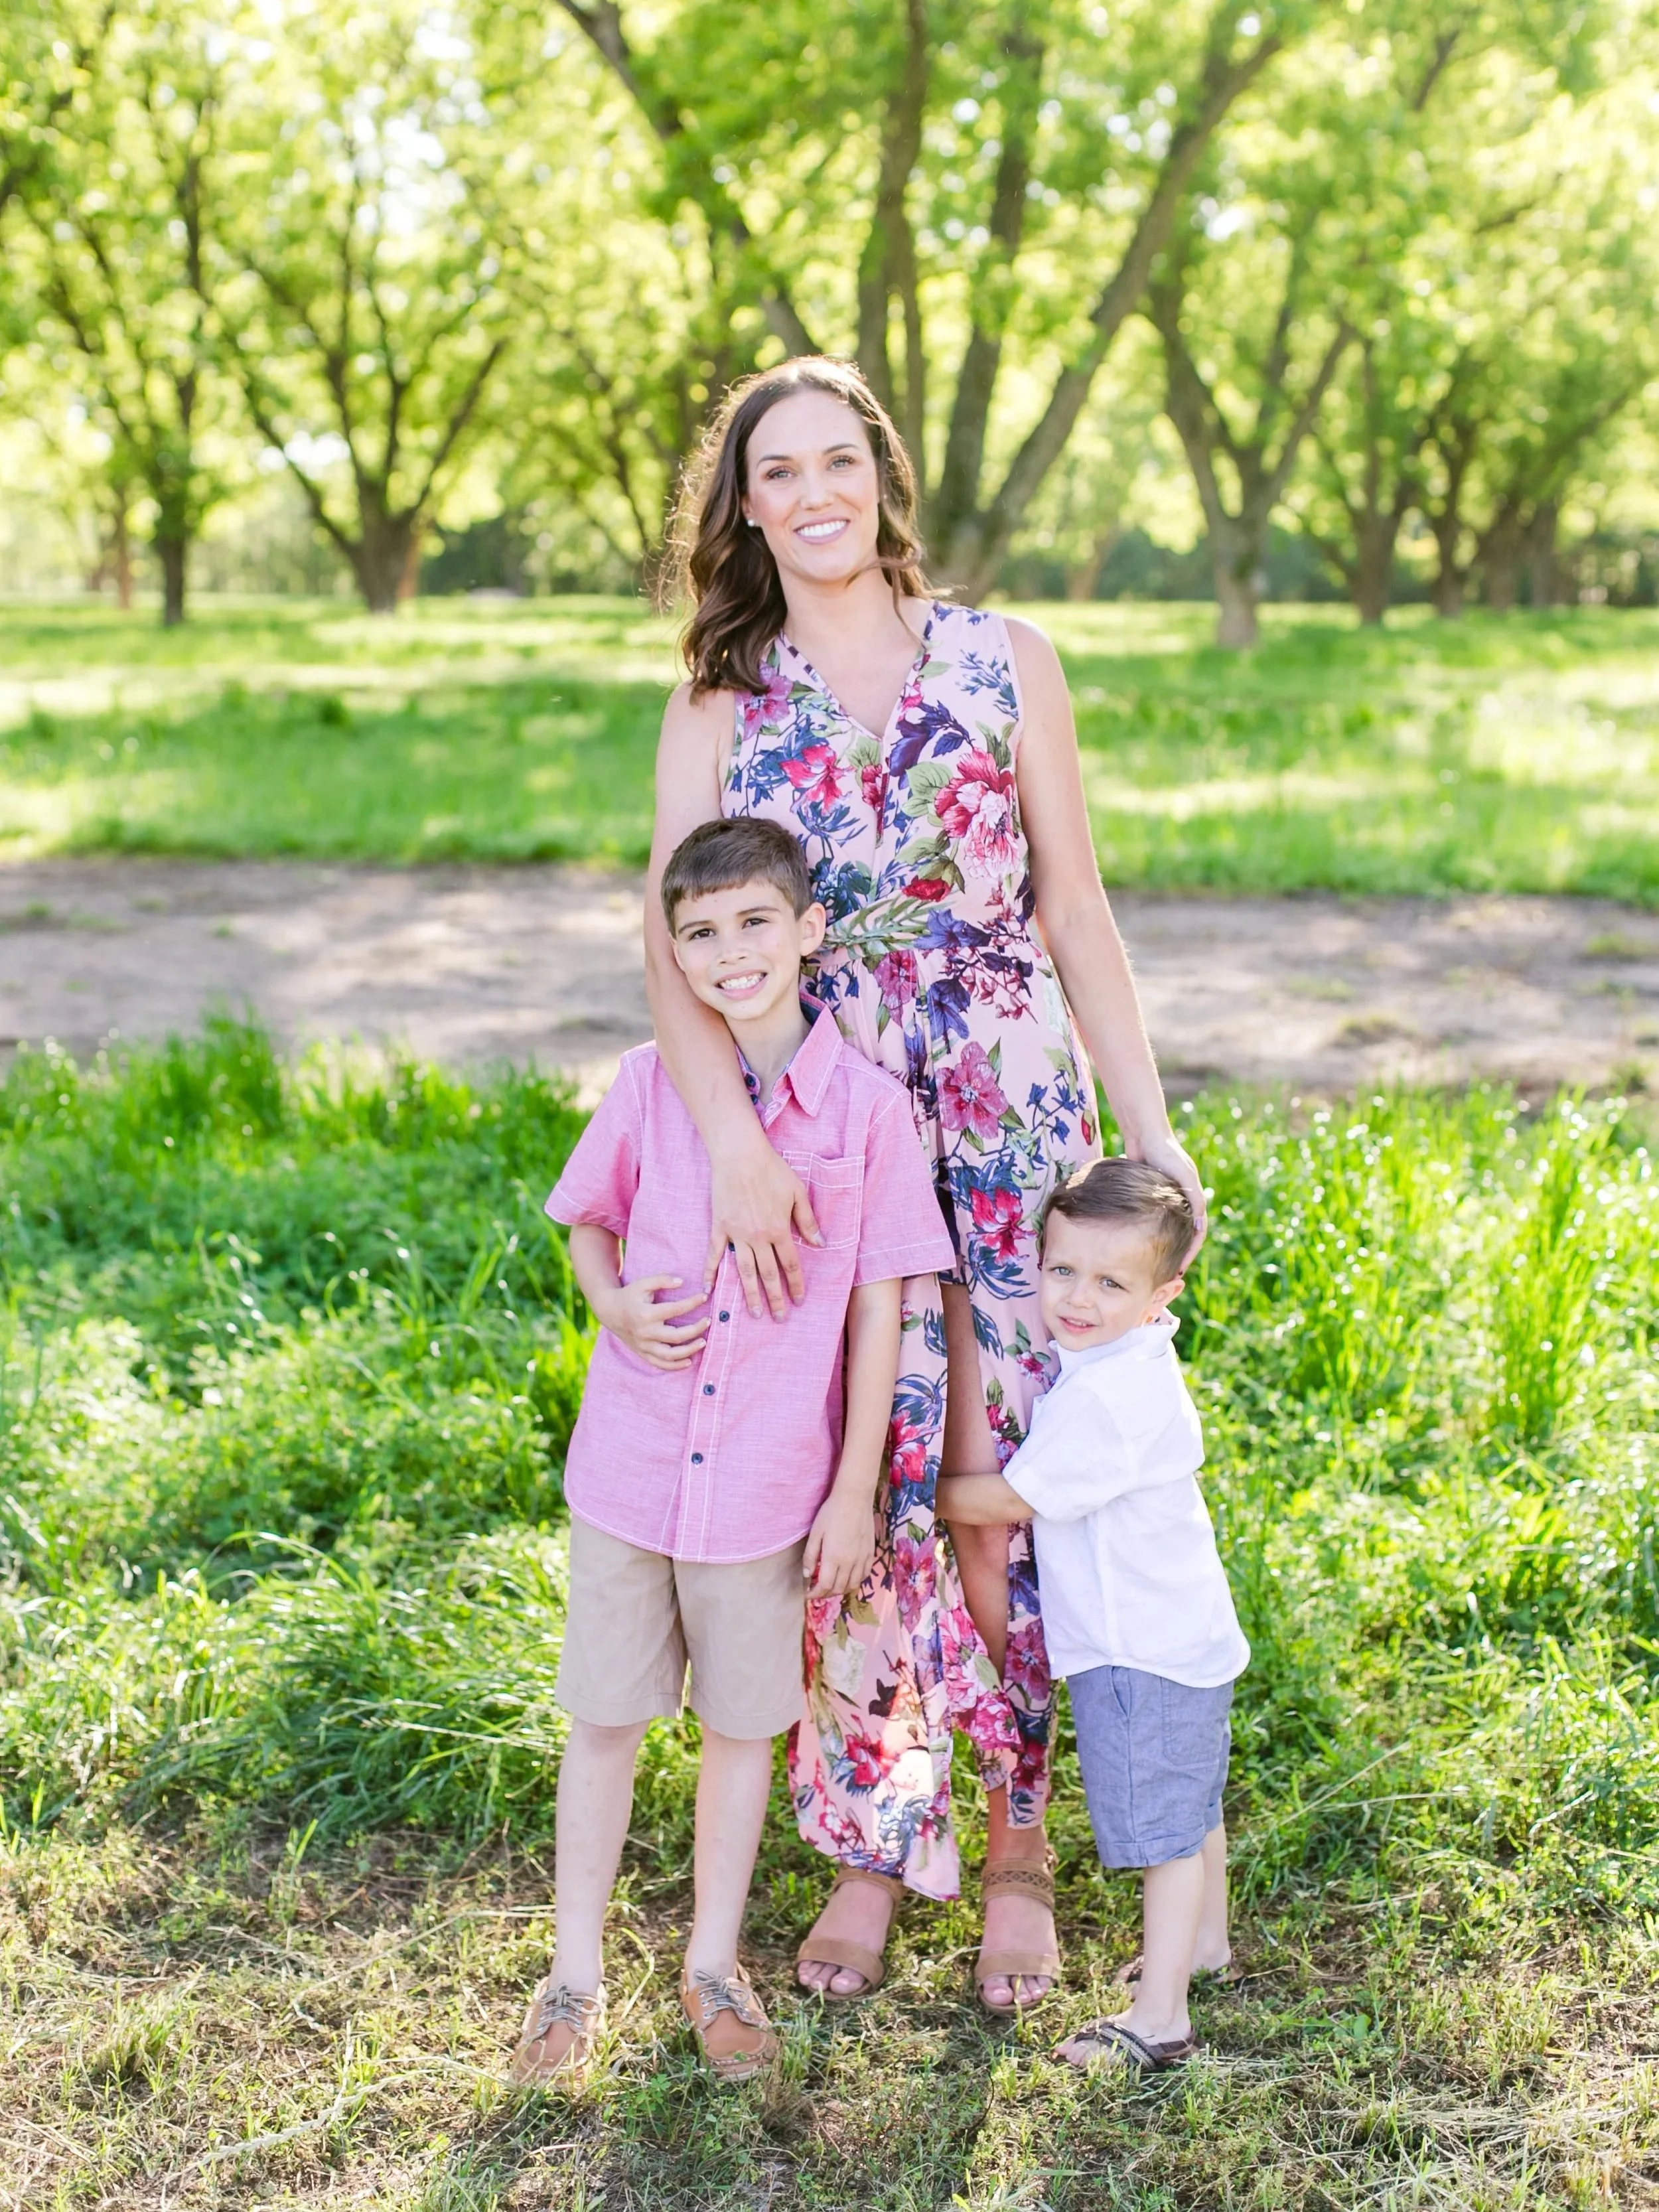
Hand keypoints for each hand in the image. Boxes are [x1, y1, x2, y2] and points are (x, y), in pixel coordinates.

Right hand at [594, 1275, 708, 1369]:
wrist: (610, 1311)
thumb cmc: (629, 1295)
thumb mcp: (643, 1283)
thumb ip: (661, 1279)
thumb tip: (682, 1282)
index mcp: (646, 1314)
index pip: (675, 1310)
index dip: (692, 1303)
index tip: (704, 1297)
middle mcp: (645, 1332)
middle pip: (676, 1336)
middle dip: (696, 1329)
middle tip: (709, 1321)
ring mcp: (644, 1345)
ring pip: (670, 1355)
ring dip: (689, 1351)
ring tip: (703, 1342)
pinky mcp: (642, 1353)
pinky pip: (660, 1364)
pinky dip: (675, 1366)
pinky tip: (689, 1361)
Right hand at [706, 1131, 821, 1320]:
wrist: (739, 1154)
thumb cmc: (771, 1169)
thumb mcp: (797, 1192)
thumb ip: (807, 1221)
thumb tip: (820, 1244)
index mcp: (778, 1230)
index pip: (790, 1264)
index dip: (796, 1284)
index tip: (799, 1300)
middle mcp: (757, 1237)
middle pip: (768, 1274)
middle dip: (775, 1298)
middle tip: (779, 1317)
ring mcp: (736, 1234)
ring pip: (744, 1271)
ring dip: (750, 1294)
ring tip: (754, 1313)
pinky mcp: (719, 1227)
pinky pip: (714, 1255)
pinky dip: (710, 1273)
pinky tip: (708, 1289)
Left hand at [802, 1483, 877, 1595]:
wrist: (854, 1498)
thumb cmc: (831, 1513)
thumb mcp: (815, 1533)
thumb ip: (810, 1556)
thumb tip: (807, 1575)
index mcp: (834, 1558)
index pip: (824, 1586)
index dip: (815, 1594)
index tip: (808, 1593)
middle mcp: (850, 1563)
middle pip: (839, 1589)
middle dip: (826, 1594)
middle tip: (817, 1590)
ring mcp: (863, 1558)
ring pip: (853, 1585)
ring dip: (841, 1590)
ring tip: (832, 1586)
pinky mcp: (870, 1553)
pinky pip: (865, 1575)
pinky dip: (856, 1581)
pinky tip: (848, 1577)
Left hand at [1129, 1127, 1207, 1262]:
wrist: (1145, 1133)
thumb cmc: (1165, 1152)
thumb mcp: (1183, 1175)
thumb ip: (1193, 1197)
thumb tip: (1200, 1223)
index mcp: (1194, 1198)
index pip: (1197, 1233)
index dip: (1190, 1253)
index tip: (1179, 1269)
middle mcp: (1183, 1201)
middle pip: (1184, 1235)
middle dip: (1178, 1254)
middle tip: (1166, 1274)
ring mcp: (1168, 1199)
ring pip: (1168, 1230)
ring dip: (1165, 1247)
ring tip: (1153, 1265)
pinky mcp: (1151, 1196)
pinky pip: (1152, 1220)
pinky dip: (1150, 1234)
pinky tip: (1138, 1245)